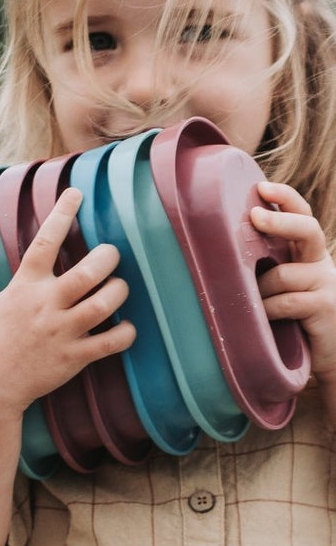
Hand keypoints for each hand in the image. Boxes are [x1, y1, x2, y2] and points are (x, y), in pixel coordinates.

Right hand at [0, 187, 134, 415]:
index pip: (45, 241)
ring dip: (119, 291)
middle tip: (111, 255)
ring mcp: (62, 331)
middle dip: (108, 257)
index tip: (76, 192)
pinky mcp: (74, 358)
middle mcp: (46, 305)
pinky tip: (127, 328)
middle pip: (89, 271)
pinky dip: (126, 333)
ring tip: (119, 287)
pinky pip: (111, 342)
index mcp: (24, 287)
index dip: (62, 214)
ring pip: (105, 303)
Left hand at [250, 181, 335, 381]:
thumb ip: (266, 270)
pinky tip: (263, 321)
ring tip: (255, 307)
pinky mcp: (326, 307)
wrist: (329, 358)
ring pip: (282, 275)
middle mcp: (322, 264)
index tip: (262, 187)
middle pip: (306, 230)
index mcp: (309, 255)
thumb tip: (221, 251)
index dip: (286, 199)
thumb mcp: (281, 290)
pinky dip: (267, 311)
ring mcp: (327, 285)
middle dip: (279, 221)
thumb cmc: (294, 323)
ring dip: (260, 291)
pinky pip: (285, 302)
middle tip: (253, 216)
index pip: (303, 216)